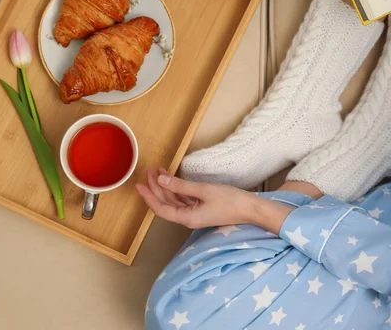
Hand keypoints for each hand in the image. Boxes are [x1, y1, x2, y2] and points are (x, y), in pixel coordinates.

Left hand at [136, 169, 293, 233]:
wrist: (251, 209)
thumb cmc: (230, 200)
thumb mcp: (203, 190)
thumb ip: (180, 185)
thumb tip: (161, 179)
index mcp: (187, 218)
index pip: (160, 209)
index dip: (148, 197)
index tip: (139, 185)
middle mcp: (189, 219)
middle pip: (166, 204)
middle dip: (156, 187)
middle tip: (150, 171)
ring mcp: (196, 215)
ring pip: (174, 202)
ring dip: (166, 187)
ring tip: (159, 172)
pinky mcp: (202, 211)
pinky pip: (184, 201)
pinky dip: (177, 190)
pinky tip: (174, 180)